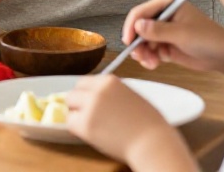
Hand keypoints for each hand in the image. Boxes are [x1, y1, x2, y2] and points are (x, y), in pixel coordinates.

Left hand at [67, 76, 193, 169]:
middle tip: (88, 116)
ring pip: (70, 108)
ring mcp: (90, 107)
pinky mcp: (86, 125)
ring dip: (77, 116)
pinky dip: (78, 129)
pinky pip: (71, 124)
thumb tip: (96, 95)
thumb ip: (112, 93)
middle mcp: (97, 90)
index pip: (84, 82)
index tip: (89, 103)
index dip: (86, 94)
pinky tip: (93, 134)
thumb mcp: (131, 96)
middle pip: (74, 93)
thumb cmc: (149, 124)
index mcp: (109, 81)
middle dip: (78, 104)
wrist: (153, 143)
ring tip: (94, 126)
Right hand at [122, 0, 223, 81]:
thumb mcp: (181, 33)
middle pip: (139, 28)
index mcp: (167, 5)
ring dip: (143, 53)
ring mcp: (164, 32)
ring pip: (143, 42)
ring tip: (149, 63)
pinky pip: (150, 51)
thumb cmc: (207, 38)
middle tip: (138, 56)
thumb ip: (158, 30)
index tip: (128, 41)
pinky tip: (153, 65)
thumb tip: (137, 26)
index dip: (132, 26)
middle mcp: (163, 17)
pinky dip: (149, 58)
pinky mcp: (166, 46)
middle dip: (137, 43)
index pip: (141, 12)